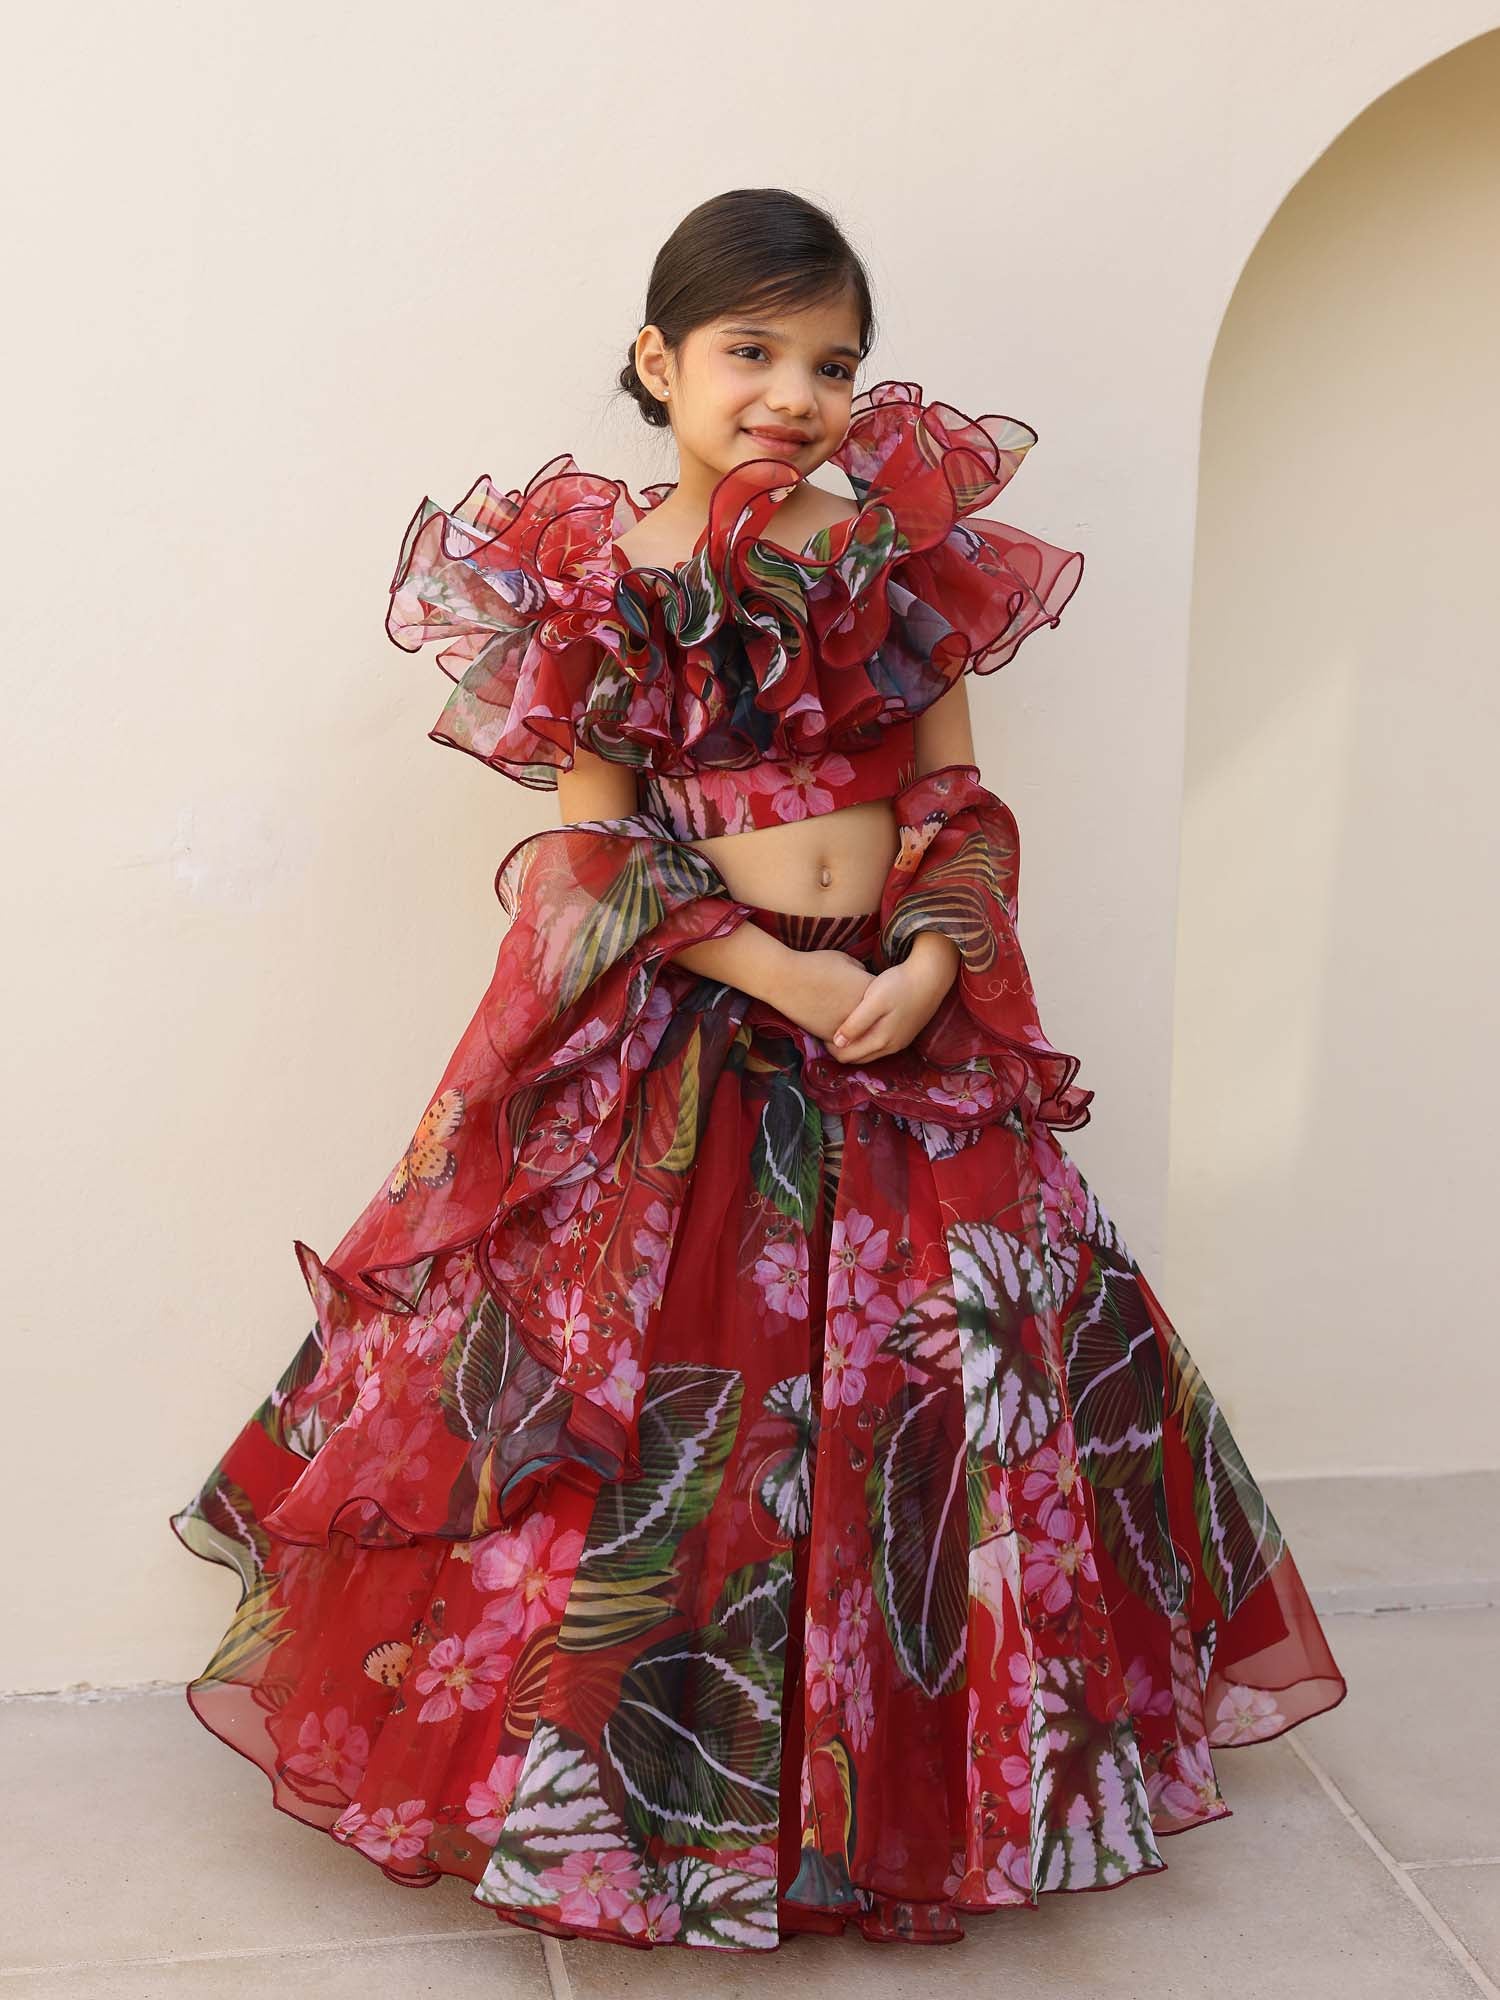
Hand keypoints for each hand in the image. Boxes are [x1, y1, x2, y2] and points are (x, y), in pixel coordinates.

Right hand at [778, 948, 876, 1043]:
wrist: (788, 980)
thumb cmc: (815, 964)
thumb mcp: (844, 959)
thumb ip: (859, 969)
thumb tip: (863, 976)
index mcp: (869, 989)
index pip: (884, 997)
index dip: (878, 996)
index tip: (870, 994)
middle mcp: (864, 1011)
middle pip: (876, 1018)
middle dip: (872, 1014)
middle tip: (862, 1010)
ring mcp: (850, 1026)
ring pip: (862, 1032)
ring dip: (859, 1028)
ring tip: (849, 1021)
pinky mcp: (833, 1037)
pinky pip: (845, 1040)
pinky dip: (842, 1035)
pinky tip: (836, 1026)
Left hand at [827, 935, 959, 1063]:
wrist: (931, 976)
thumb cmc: (899, 984)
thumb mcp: (875, 1001)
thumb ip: (856, 1023)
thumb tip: (837, 1043)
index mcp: (881, 1041)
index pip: (847, 1057)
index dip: (829, 1047)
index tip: (818, 1030)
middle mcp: (891, 1047)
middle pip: (857, 1057)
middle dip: (840, 1048)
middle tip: (824, 1030)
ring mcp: (899, 1042)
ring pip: (868, 1051)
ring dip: (853, 1044)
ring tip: (840, 1026)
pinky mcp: (904, 1033)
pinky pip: (878, 1043)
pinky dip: (865, 1038)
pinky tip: (859, 1023)